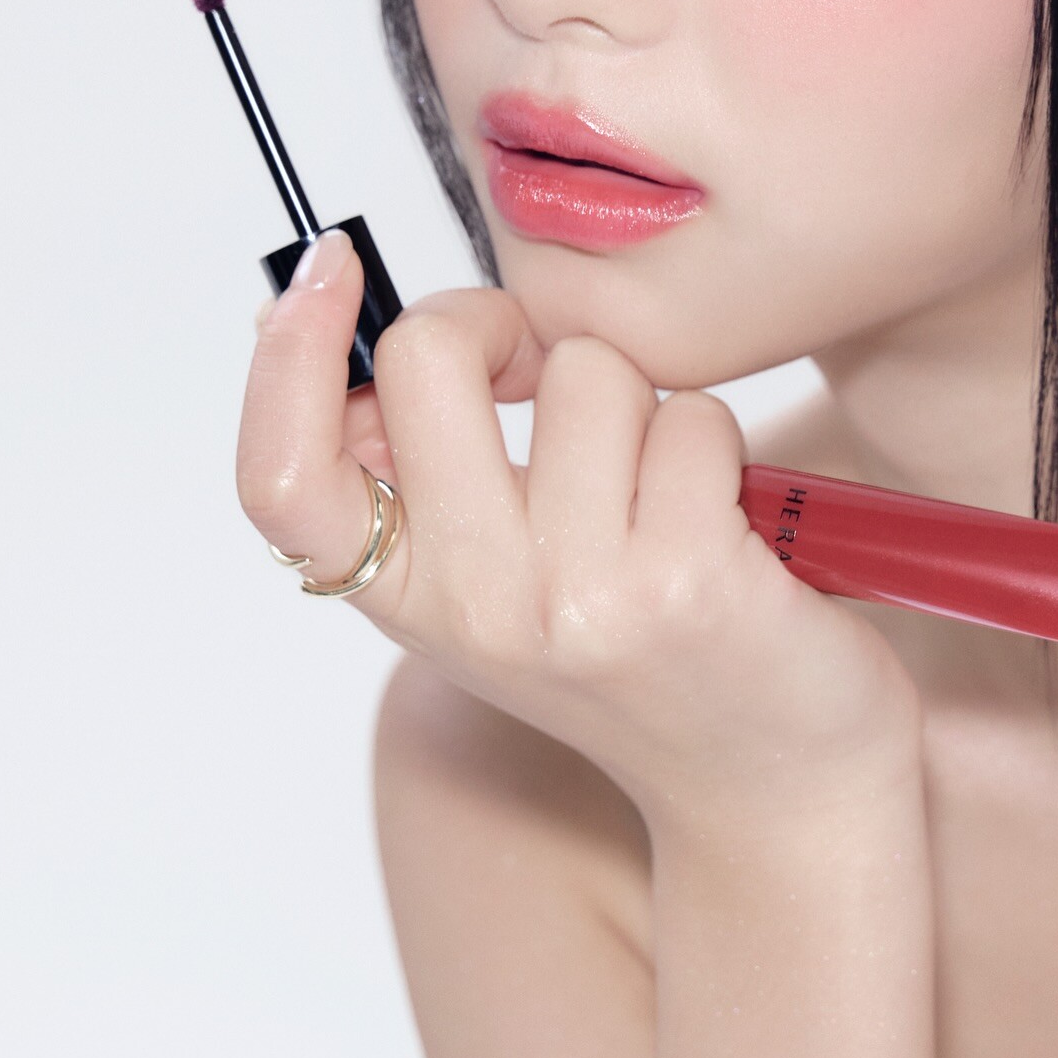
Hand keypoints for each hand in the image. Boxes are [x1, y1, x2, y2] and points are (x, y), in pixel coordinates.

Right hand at [237, 230, 922, 847]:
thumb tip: (312, 314)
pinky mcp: (687, 579)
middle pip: (428, 357)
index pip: (284, 479)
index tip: (327, 269)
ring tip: (663, 498)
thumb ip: (422, 475)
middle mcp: (475, 604)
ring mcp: (576, 596)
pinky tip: (730, 529)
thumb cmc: (640, 658)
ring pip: (585, 370)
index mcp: (407, 597)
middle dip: (502, 329)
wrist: (774, 788)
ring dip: (640, 406)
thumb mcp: (497, 584)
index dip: (283, 359)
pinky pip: (691, 415)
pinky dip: (716, 448)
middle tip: (546, 377)